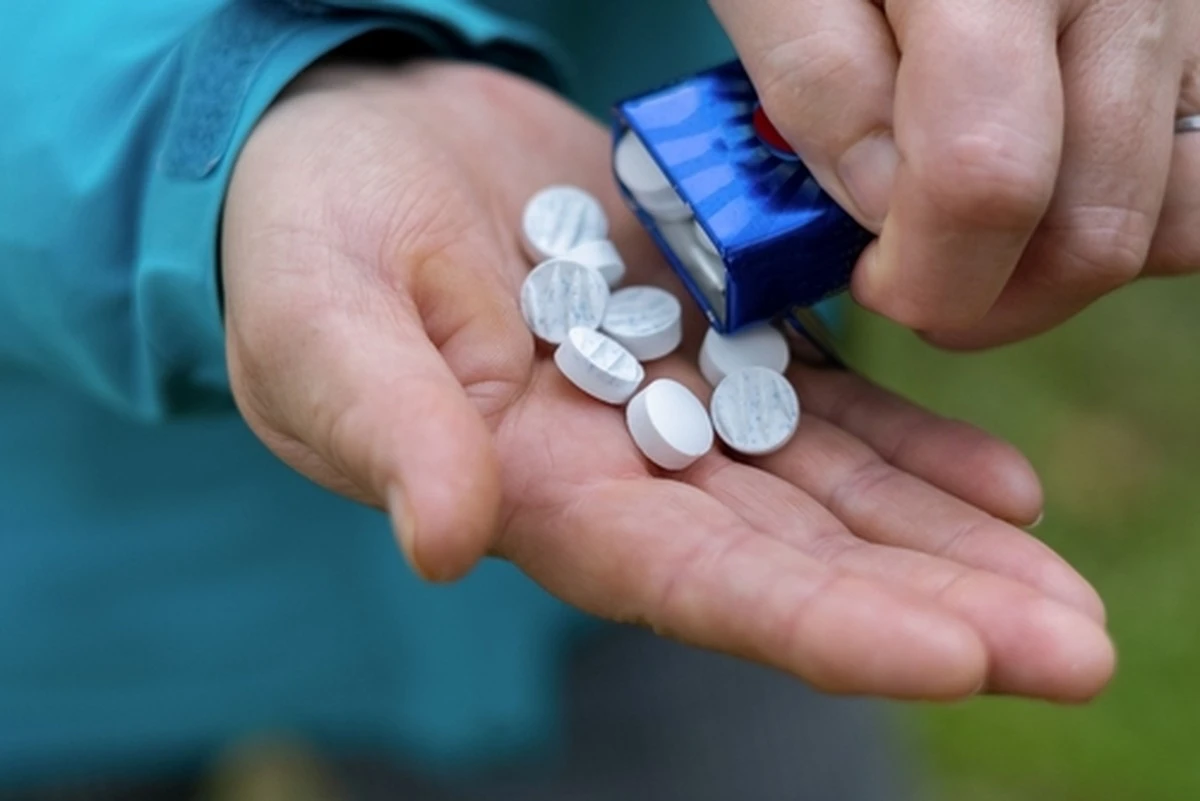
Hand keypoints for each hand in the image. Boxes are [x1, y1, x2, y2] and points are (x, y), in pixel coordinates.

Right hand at [222, 59, 1112, 701]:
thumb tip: (443, 540)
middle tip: (1073, 651)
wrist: (357, 149)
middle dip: (932, 610)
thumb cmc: (307, 240)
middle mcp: (624, 474)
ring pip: (832, 495)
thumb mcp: (321, 323)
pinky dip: (914, 448)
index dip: (819, 623)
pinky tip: (1002, 484)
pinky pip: (828, 405)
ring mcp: (677, 408)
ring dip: (949, 545)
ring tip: (1065, 593)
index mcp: (535, 492)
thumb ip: (387, 425)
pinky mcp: (711, 336)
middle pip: (795, 560)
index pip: (693, 581)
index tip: (955, 657)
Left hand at [713, 0, 1199, 347]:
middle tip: (913, 275)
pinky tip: (1049, 179)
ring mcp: (1191, 8)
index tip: (874, 277)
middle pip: (1099, 226)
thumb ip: (823, 90)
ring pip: (1177, 218)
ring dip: (1064, 264)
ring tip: (979, 231)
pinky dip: (1125, 210)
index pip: (987, 180)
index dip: (925, 275)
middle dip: (989, 296)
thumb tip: (889, 214)